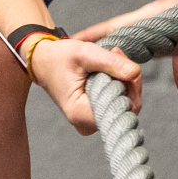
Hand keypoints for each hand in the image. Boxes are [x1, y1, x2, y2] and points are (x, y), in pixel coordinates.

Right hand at [26, 33, 142, 134]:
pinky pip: (116, 106)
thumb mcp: (84, 53)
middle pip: (126, 108)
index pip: (123, 107)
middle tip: (116, 54)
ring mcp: (89, 124)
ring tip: (110, 60)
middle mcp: (85, 124)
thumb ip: (110, 62)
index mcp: (79, 113)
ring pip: (123, 106)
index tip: (120, 60)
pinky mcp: (92, 118)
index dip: (130, 85)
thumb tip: (135, 72)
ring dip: (123, 82)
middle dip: (127, 80)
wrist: (42, 61)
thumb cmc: (58, 57)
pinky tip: (108, 72)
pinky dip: (117, 87)